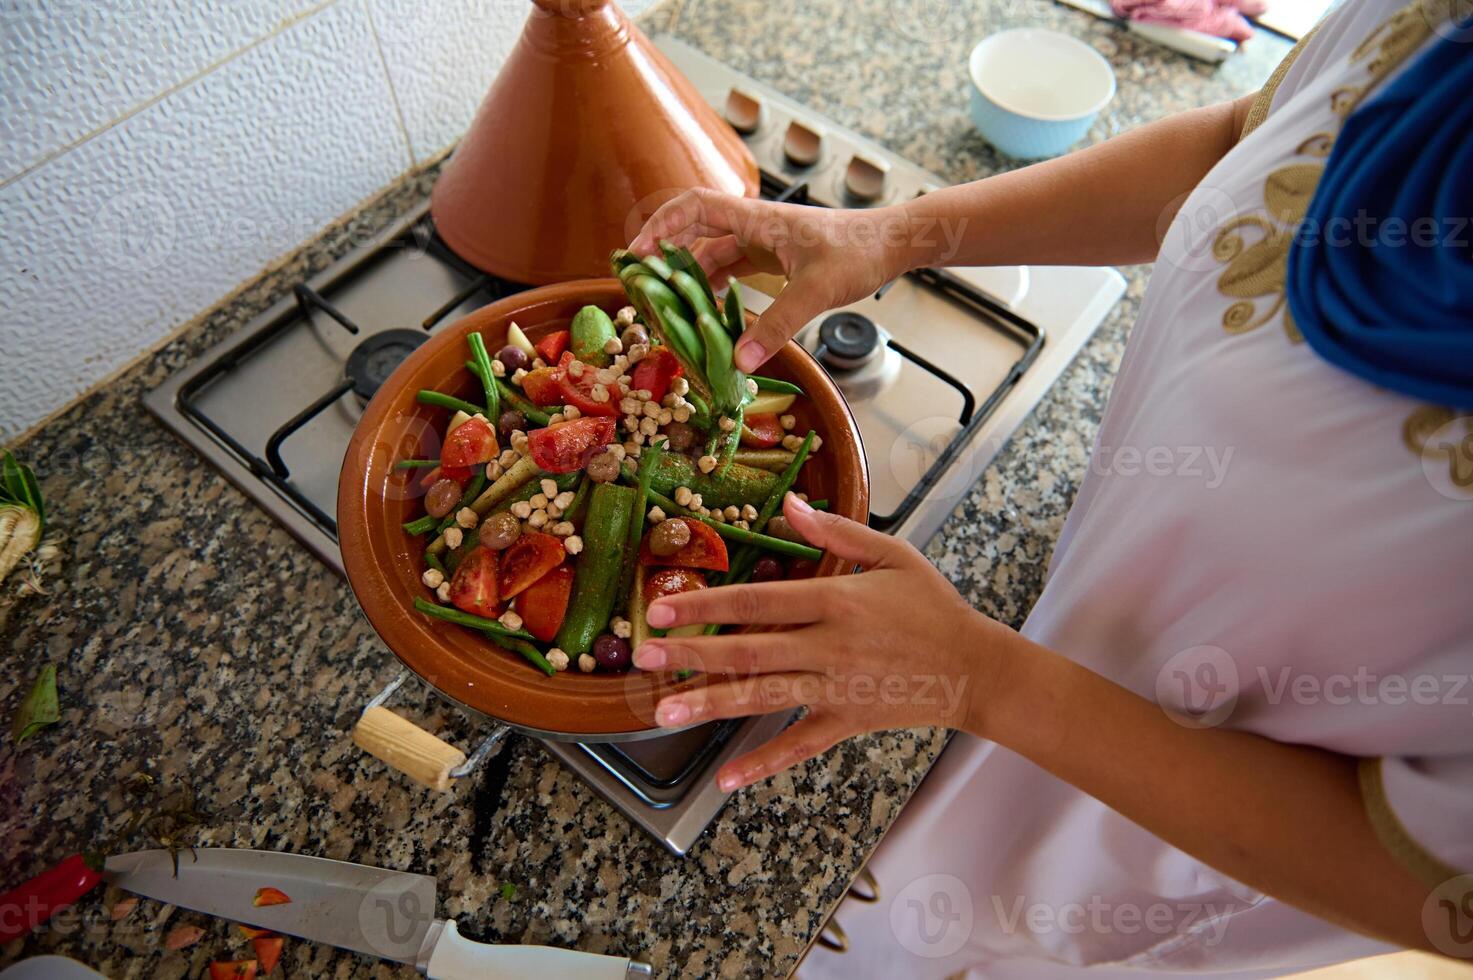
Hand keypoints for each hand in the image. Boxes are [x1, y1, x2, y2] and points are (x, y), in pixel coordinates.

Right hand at [629, 189, 915, 371]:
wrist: (894, 243)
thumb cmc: (860, 253)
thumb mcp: (818, 291)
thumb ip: (778, 326)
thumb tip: (740, 362)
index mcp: (759, 220)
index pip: (696, 207)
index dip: (662, 224)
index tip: (639, 253)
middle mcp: (756, 227)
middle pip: (696, 233)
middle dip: (665, 256)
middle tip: (640, 286)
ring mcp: (765, 243)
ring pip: (713, 256)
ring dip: (690, 278)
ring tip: (666, 308)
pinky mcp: (776, 260)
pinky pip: (733, 271)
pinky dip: (716, 289)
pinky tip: (707, 315)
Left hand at [632, 495, 1008, 791]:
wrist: (977, 668)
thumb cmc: (934, 606)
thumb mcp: (892, 554)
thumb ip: (837, 532)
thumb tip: (790, 504)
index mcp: (837, 600)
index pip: (759, 600)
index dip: (708, 604)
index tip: (664, 608)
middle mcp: (829, 647)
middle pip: (749, 650)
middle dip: (692, 655)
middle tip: (644, 658)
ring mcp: (836, 689)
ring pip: (763, 697)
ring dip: (710, 705)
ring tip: (664, 712)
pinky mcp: (846, 722)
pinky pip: (799, 745)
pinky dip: (764, 763)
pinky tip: (726, 778)